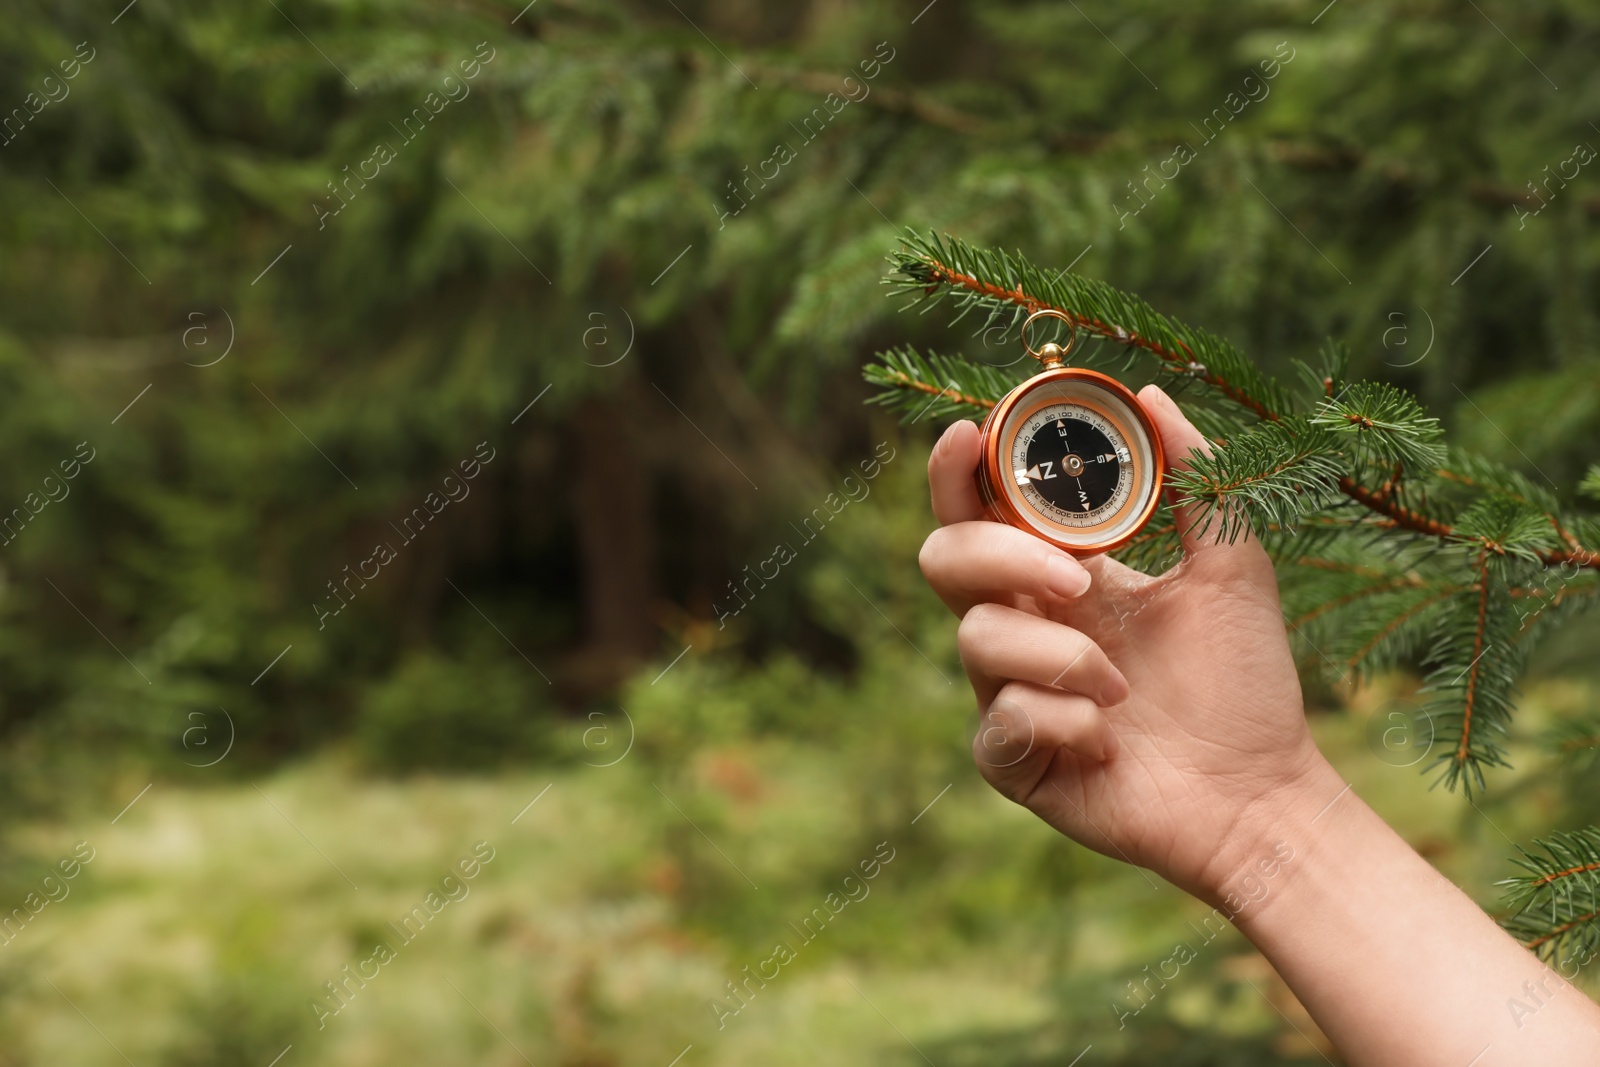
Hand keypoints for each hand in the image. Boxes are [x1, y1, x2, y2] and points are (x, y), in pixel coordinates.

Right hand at [918, 384, 1336, 903]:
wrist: (1262, 794)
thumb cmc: (1244, 683)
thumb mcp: (1232, 568)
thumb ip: (1197, 480)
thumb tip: (1150, 395)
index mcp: (1062, 574)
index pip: (982, 508)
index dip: (958, 470)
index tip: (968, 433)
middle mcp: (1025, 626)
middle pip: (945, 559)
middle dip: (998, 553)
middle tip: (1077, 578)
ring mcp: (1011, 693)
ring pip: (976, 640)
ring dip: (1060, 654)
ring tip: (1124, 688)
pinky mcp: (1013, 760)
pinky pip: (1001, 723)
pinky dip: (1061, 721)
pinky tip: (1109, 740)